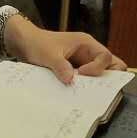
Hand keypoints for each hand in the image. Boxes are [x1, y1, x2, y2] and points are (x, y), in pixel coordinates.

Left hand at [4, 15, 125, 83]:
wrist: (25, 43)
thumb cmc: (38, 43)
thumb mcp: (48, 54)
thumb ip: (60, 66)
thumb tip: (70, 80)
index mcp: (86, 43)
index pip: (105, 56)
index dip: (98, 67)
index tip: (81, 74)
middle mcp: (88, 53)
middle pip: (111, 65)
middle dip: (108, 78)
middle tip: (96, 89)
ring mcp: (83, 62)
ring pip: (101, 74)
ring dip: (95, 84)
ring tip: (85, 93)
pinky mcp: (76, 71)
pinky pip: (87, 80)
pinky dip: (85, 87)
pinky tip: (76, 94)